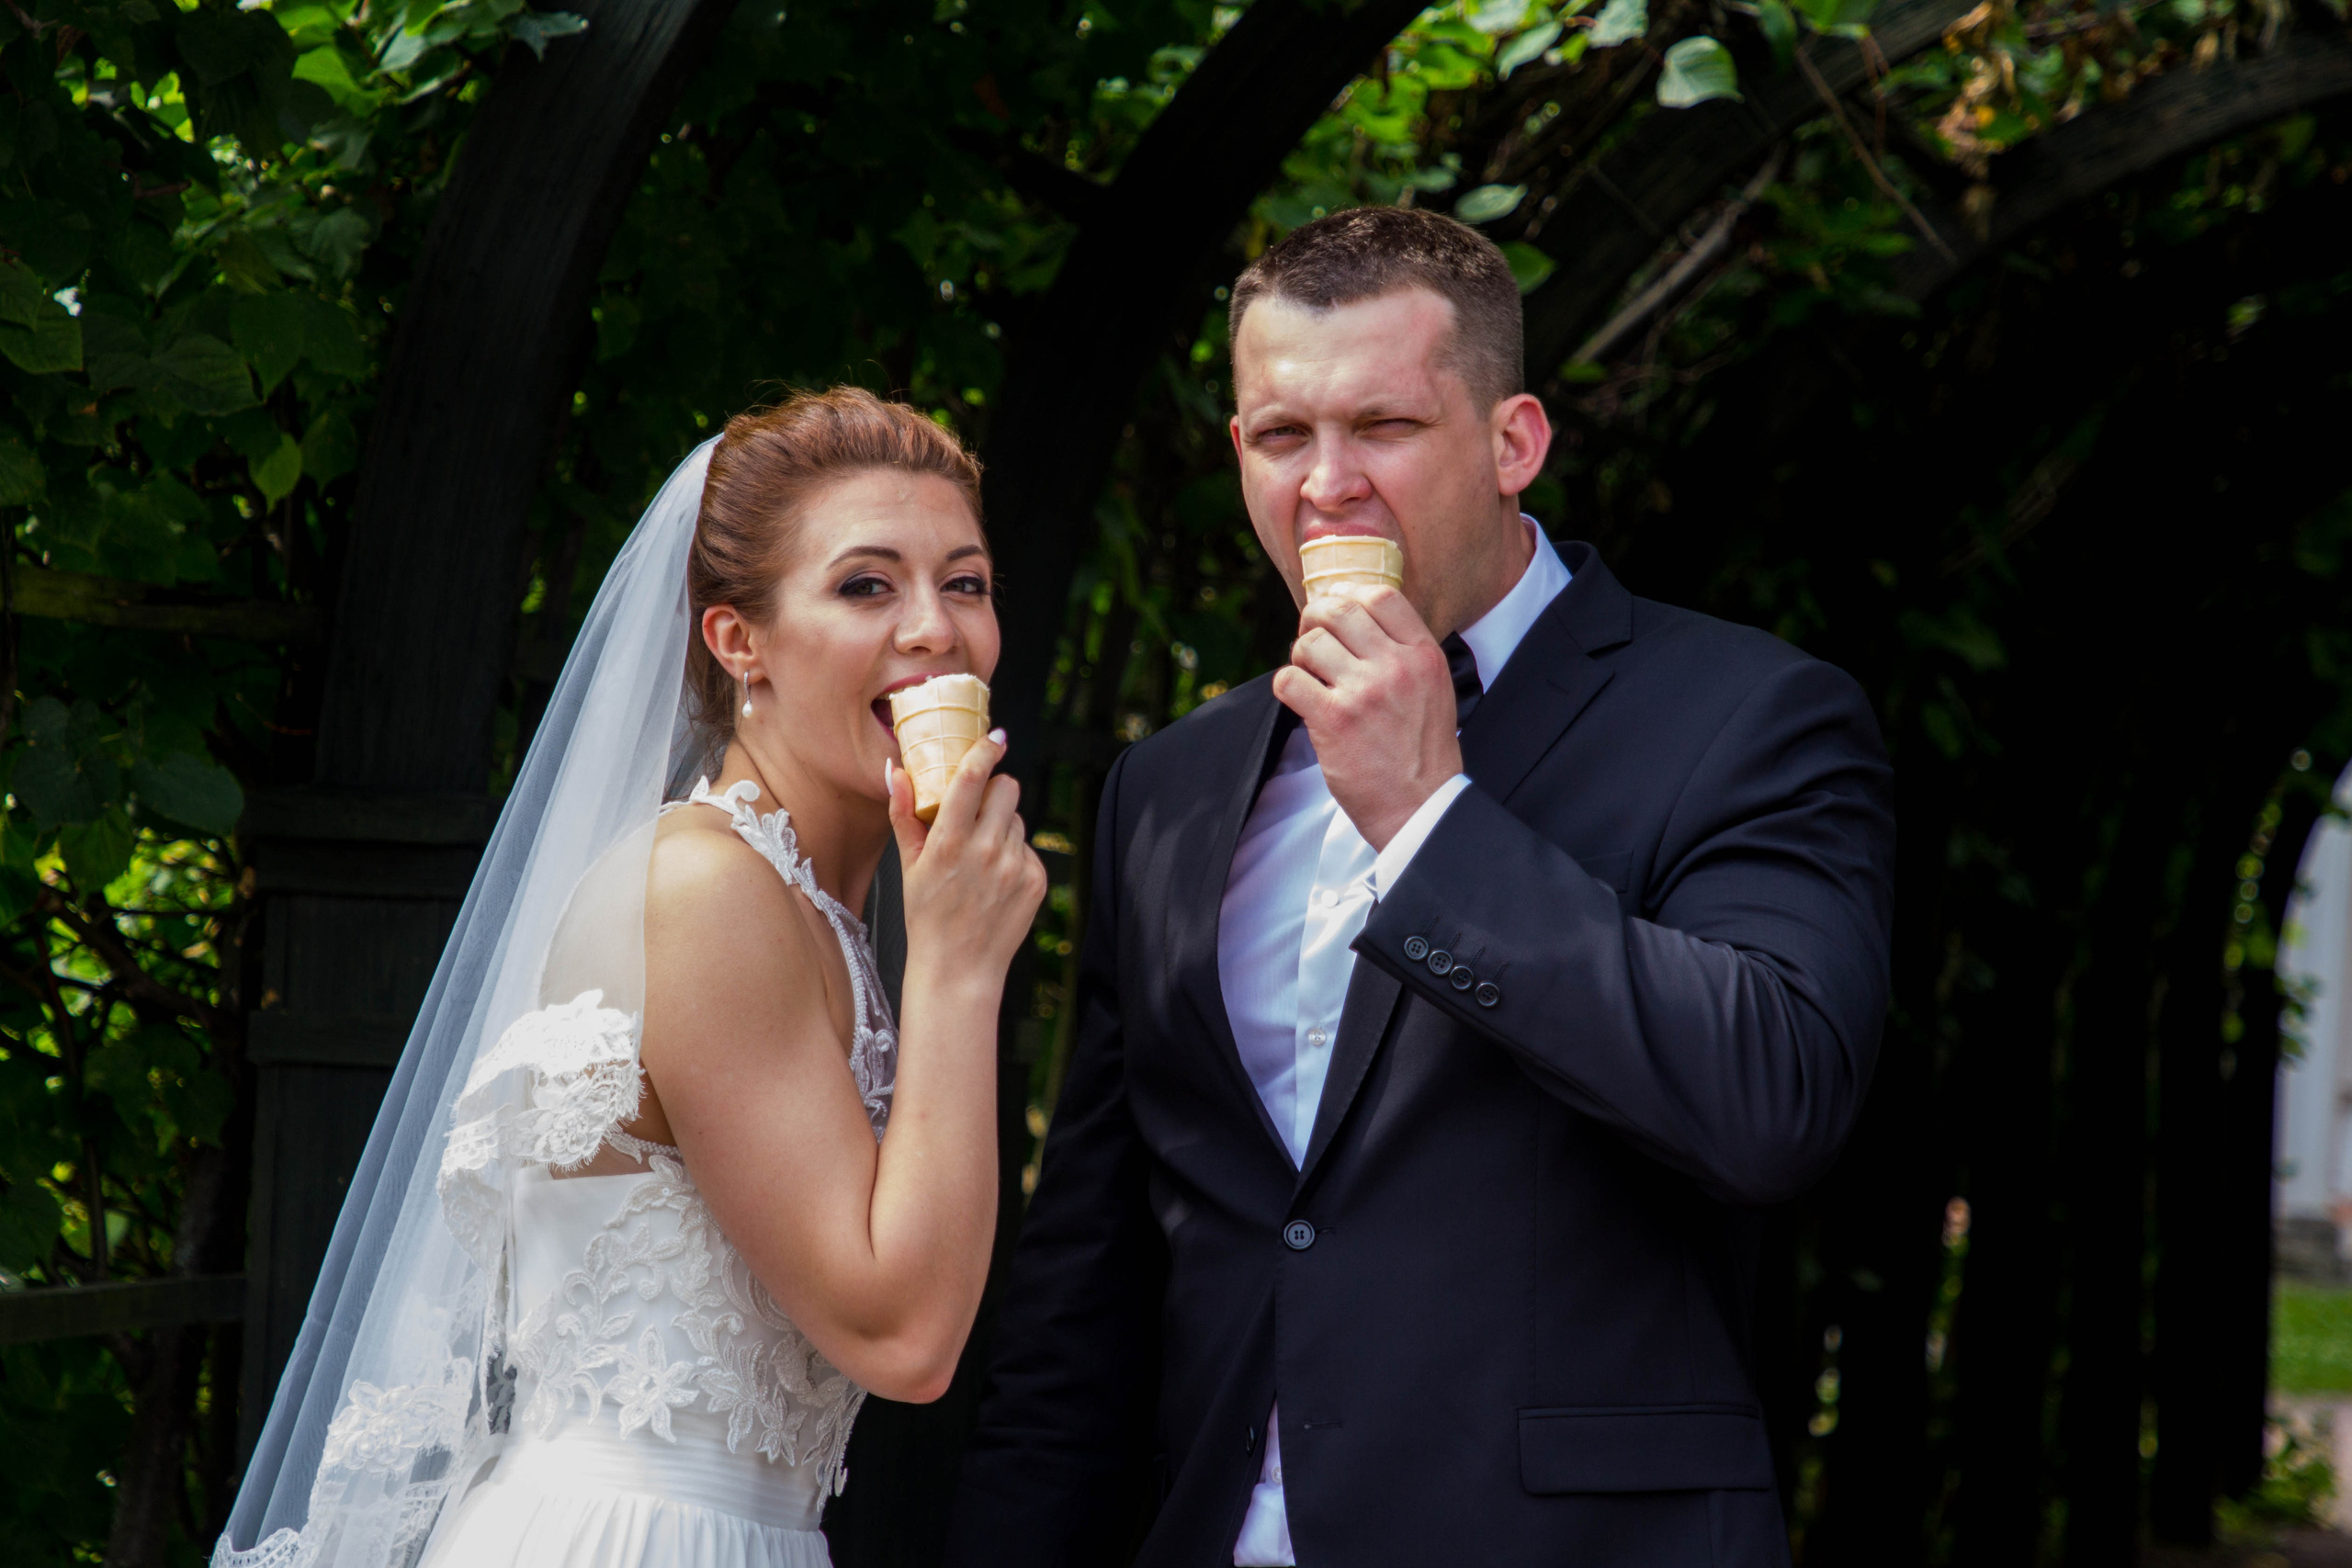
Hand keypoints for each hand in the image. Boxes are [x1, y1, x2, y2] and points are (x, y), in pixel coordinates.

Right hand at [889, 729, 1048, 978]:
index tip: (993, 738)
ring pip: (1018, 819)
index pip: (973, 778)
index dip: (985, 751)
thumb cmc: (928, 916)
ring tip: (981, 857)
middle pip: (1007, 788)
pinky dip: (1014, 855)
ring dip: (1003, 826)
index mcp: (949, 842)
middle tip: (979, 809)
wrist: (958, 969)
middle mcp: (986, 851)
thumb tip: (898, 770)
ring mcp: (1015, 867)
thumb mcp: (908, 865)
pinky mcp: (1035, 881)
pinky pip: (1028, 848)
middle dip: (995, 790)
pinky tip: (995, 880)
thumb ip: (904, 814)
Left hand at [1272, 586, 1461, 850]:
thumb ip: (1405, 653)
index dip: (1350, 595)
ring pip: (1309, 643)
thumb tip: (1360, 620)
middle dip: (1315, 616)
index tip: (1337, 609)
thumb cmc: (1422, 752)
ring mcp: (1363, 693)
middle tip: (1311, 634)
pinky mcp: (1333, 720)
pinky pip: (1289, 680)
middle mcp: (1395, 667)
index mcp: (1424, 655)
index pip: (1382, 595)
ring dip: (1301, 656)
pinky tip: (1300, 699)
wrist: (1421, 807)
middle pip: (1339, 610)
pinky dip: (1287, 686)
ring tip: (1310, 676)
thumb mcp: (1434, 689)